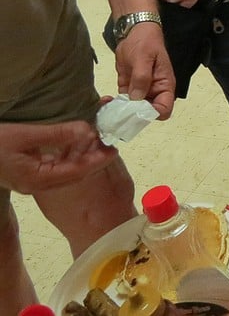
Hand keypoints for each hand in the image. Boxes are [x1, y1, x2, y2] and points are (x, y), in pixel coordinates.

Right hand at [0, 122, 118, 193]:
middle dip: (94, 159)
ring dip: (82, 157)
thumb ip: (58, 134)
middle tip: (110, 142)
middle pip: (74, 174)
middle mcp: (38, 184)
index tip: (114, 148)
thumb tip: (88, 131)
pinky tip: (76, 143)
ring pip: (66, 171)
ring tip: (98, 141)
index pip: (77, 172)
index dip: (98, 160)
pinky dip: (69, 156)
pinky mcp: (30, 174)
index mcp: (38, 179)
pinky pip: (56, 168)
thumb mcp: (26, 135)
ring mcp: (33, 181)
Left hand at [115, 23, 174, 118]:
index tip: (135, 112)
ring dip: (121, 112)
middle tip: (117, 115)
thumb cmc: (145, 42)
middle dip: (133, 116)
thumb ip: (141, 78)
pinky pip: (122, 102)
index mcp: (164, 85)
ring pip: (133, 110)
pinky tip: (104, 103)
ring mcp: (140, 91)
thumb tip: (136, 99)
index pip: (164, 109)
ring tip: (107, 110)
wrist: (134, 31)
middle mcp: (154, 92)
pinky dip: (114, 105)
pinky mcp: (128, 88)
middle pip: (147, 113)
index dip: (152, 114)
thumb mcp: (143, 58)